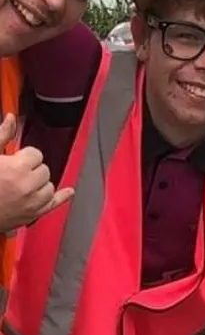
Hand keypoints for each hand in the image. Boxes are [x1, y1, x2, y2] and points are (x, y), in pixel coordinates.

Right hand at [0, 113, 73, 231]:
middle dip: (32, 169)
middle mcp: (28, 186)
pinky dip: (62, 197)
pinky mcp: (32, 215)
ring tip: (24, 184)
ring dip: (40, 183)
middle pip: (44, 170)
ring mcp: (32, 203)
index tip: (16, 159)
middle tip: (16, 173)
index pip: (36, 154)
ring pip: (49, 186)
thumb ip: (2, 136)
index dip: (25, 155)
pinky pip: (53, 204)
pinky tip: (69, 192)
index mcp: (16, 168)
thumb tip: (11, 119)